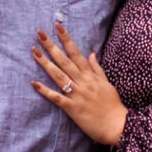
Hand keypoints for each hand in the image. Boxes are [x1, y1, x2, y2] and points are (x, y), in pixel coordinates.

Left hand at [32, 19, 126, 146]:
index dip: (66, 39)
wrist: (117, 125)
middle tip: (40, 33)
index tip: (57, 27)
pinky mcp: (72, 108)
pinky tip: (34, 83)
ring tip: (34, 52)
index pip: (76, 52)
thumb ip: (96, 68)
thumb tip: (91, 53)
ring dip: (45, 63)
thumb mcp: (106, 83)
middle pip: (64, 60)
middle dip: (51, 46)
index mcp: (90, 75)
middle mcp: (82, 82)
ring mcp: (76, 94)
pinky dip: (45, 91)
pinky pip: (56, 97)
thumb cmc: (112, 104)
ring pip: (58, 75)